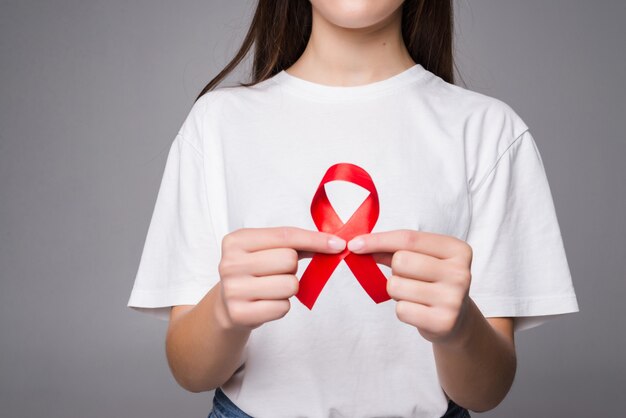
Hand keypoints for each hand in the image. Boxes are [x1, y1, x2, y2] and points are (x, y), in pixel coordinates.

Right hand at [215, 226, 345, 330]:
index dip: (315, 239)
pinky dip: (281, 306)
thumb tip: (334, 243)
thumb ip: (298, 243)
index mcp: (236, 240)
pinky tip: (266, 302)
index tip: (338, 244)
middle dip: (292, 268)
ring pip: (290, 285)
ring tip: (271, 288)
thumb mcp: (268, 249)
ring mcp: (233, 290)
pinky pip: (283, 308)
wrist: (228, 303)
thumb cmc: (255, 271)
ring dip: (289, 288)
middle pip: (289, 260)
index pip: (285, 236)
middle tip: (276, 273)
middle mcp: (229, 263)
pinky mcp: (239, 313)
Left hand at [347, 229, 473, 345]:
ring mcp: (454, 299)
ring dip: (397, 291)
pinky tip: (419, 310)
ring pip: (396, 286)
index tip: (353, 244)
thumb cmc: (432, 281)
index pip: (409, 238)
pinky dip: (403, 310)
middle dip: (395, 271)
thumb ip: (393, 249)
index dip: (378, 240)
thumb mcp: (421, 258)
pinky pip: (401, 310)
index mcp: (457, 249)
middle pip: (401, 261)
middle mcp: (460, 272)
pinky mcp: (443, 322)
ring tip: (416, 295)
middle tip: (410, 279)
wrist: (458, 319)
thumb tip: (358, 246)